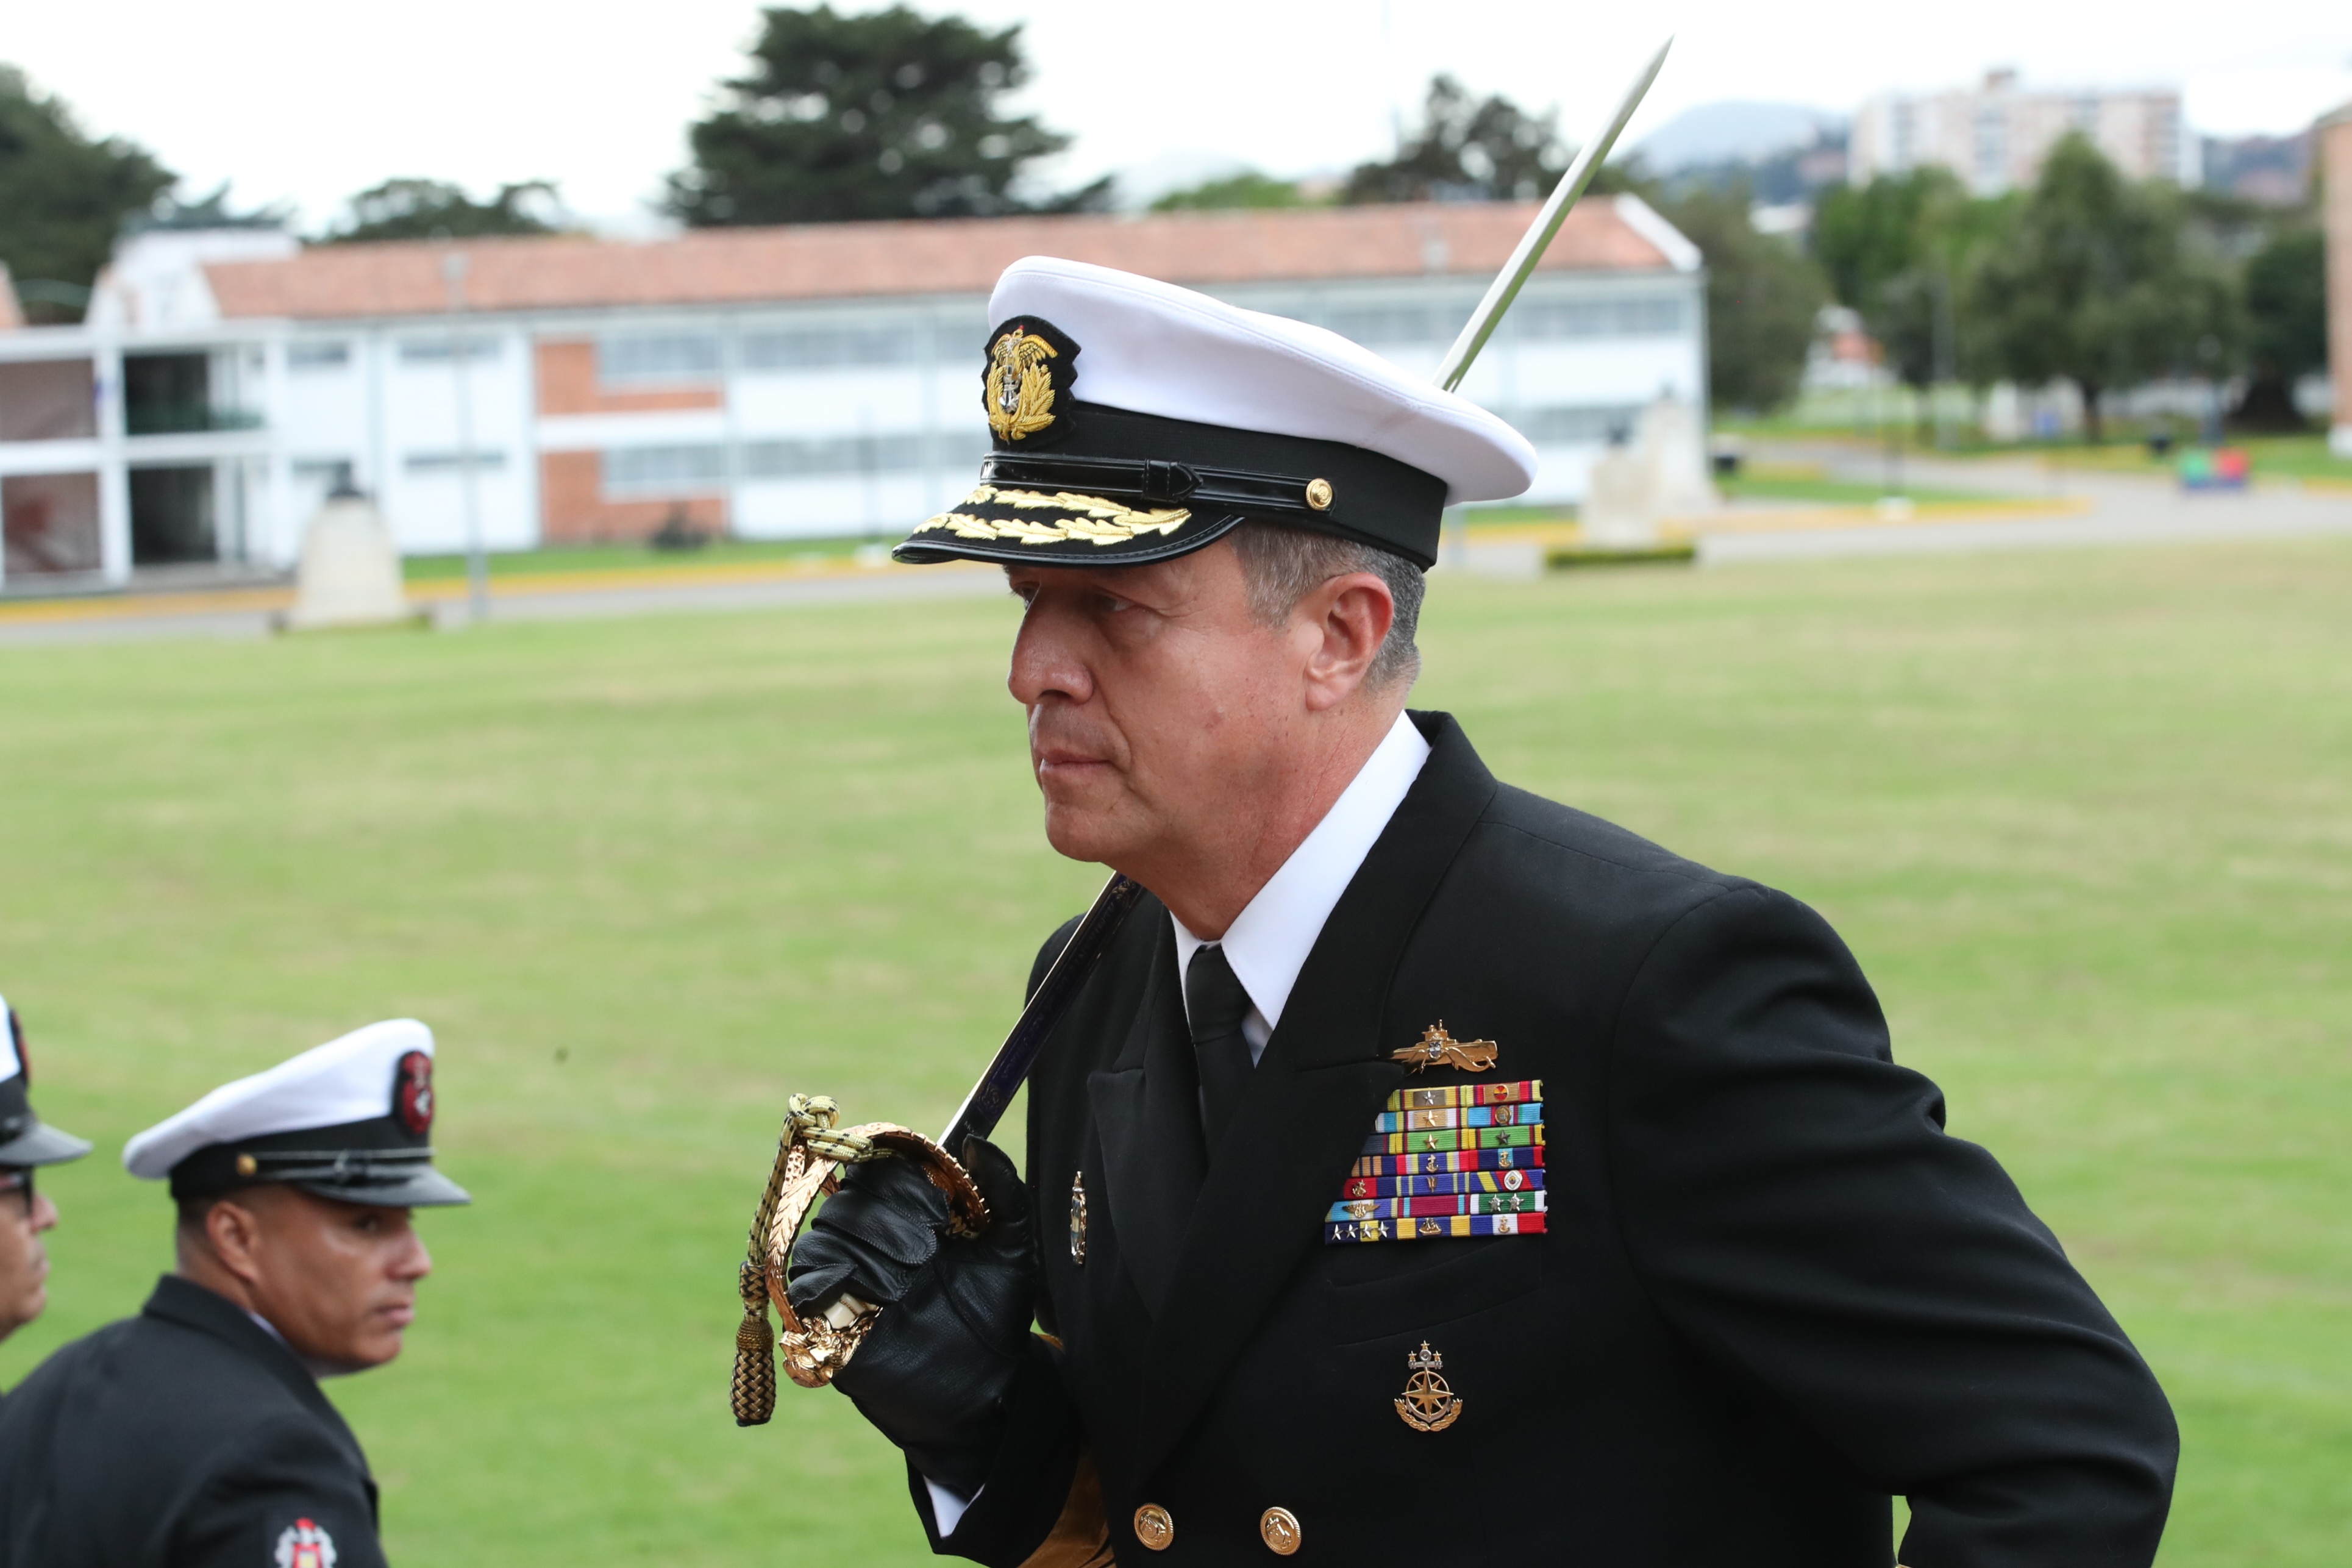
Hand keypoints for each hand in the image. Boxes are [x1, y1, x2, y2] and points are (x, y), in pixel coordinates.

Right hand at [787, 1137, 1035, 1492]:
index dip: (900, 1181)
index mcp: (907, 1217)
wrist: (990, 1387)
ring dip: (862, 1251)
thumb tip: (973, 1140)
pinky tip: (869, 1295)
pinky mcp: (827, 1325)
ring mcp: (845, 1283)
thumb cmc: (998, 1314)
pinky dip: (824, 1282)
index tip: (938, 1210)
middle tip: (925, 1251)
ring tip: (907, 1279)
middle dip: (883, 1220)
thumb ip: (1002, 1190)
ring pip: (819, 1240)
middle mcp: (870, 1244)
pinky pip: (799, 1289)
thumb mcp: (1011, 1247)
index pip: (878, 1172)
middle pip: (845, 1203)